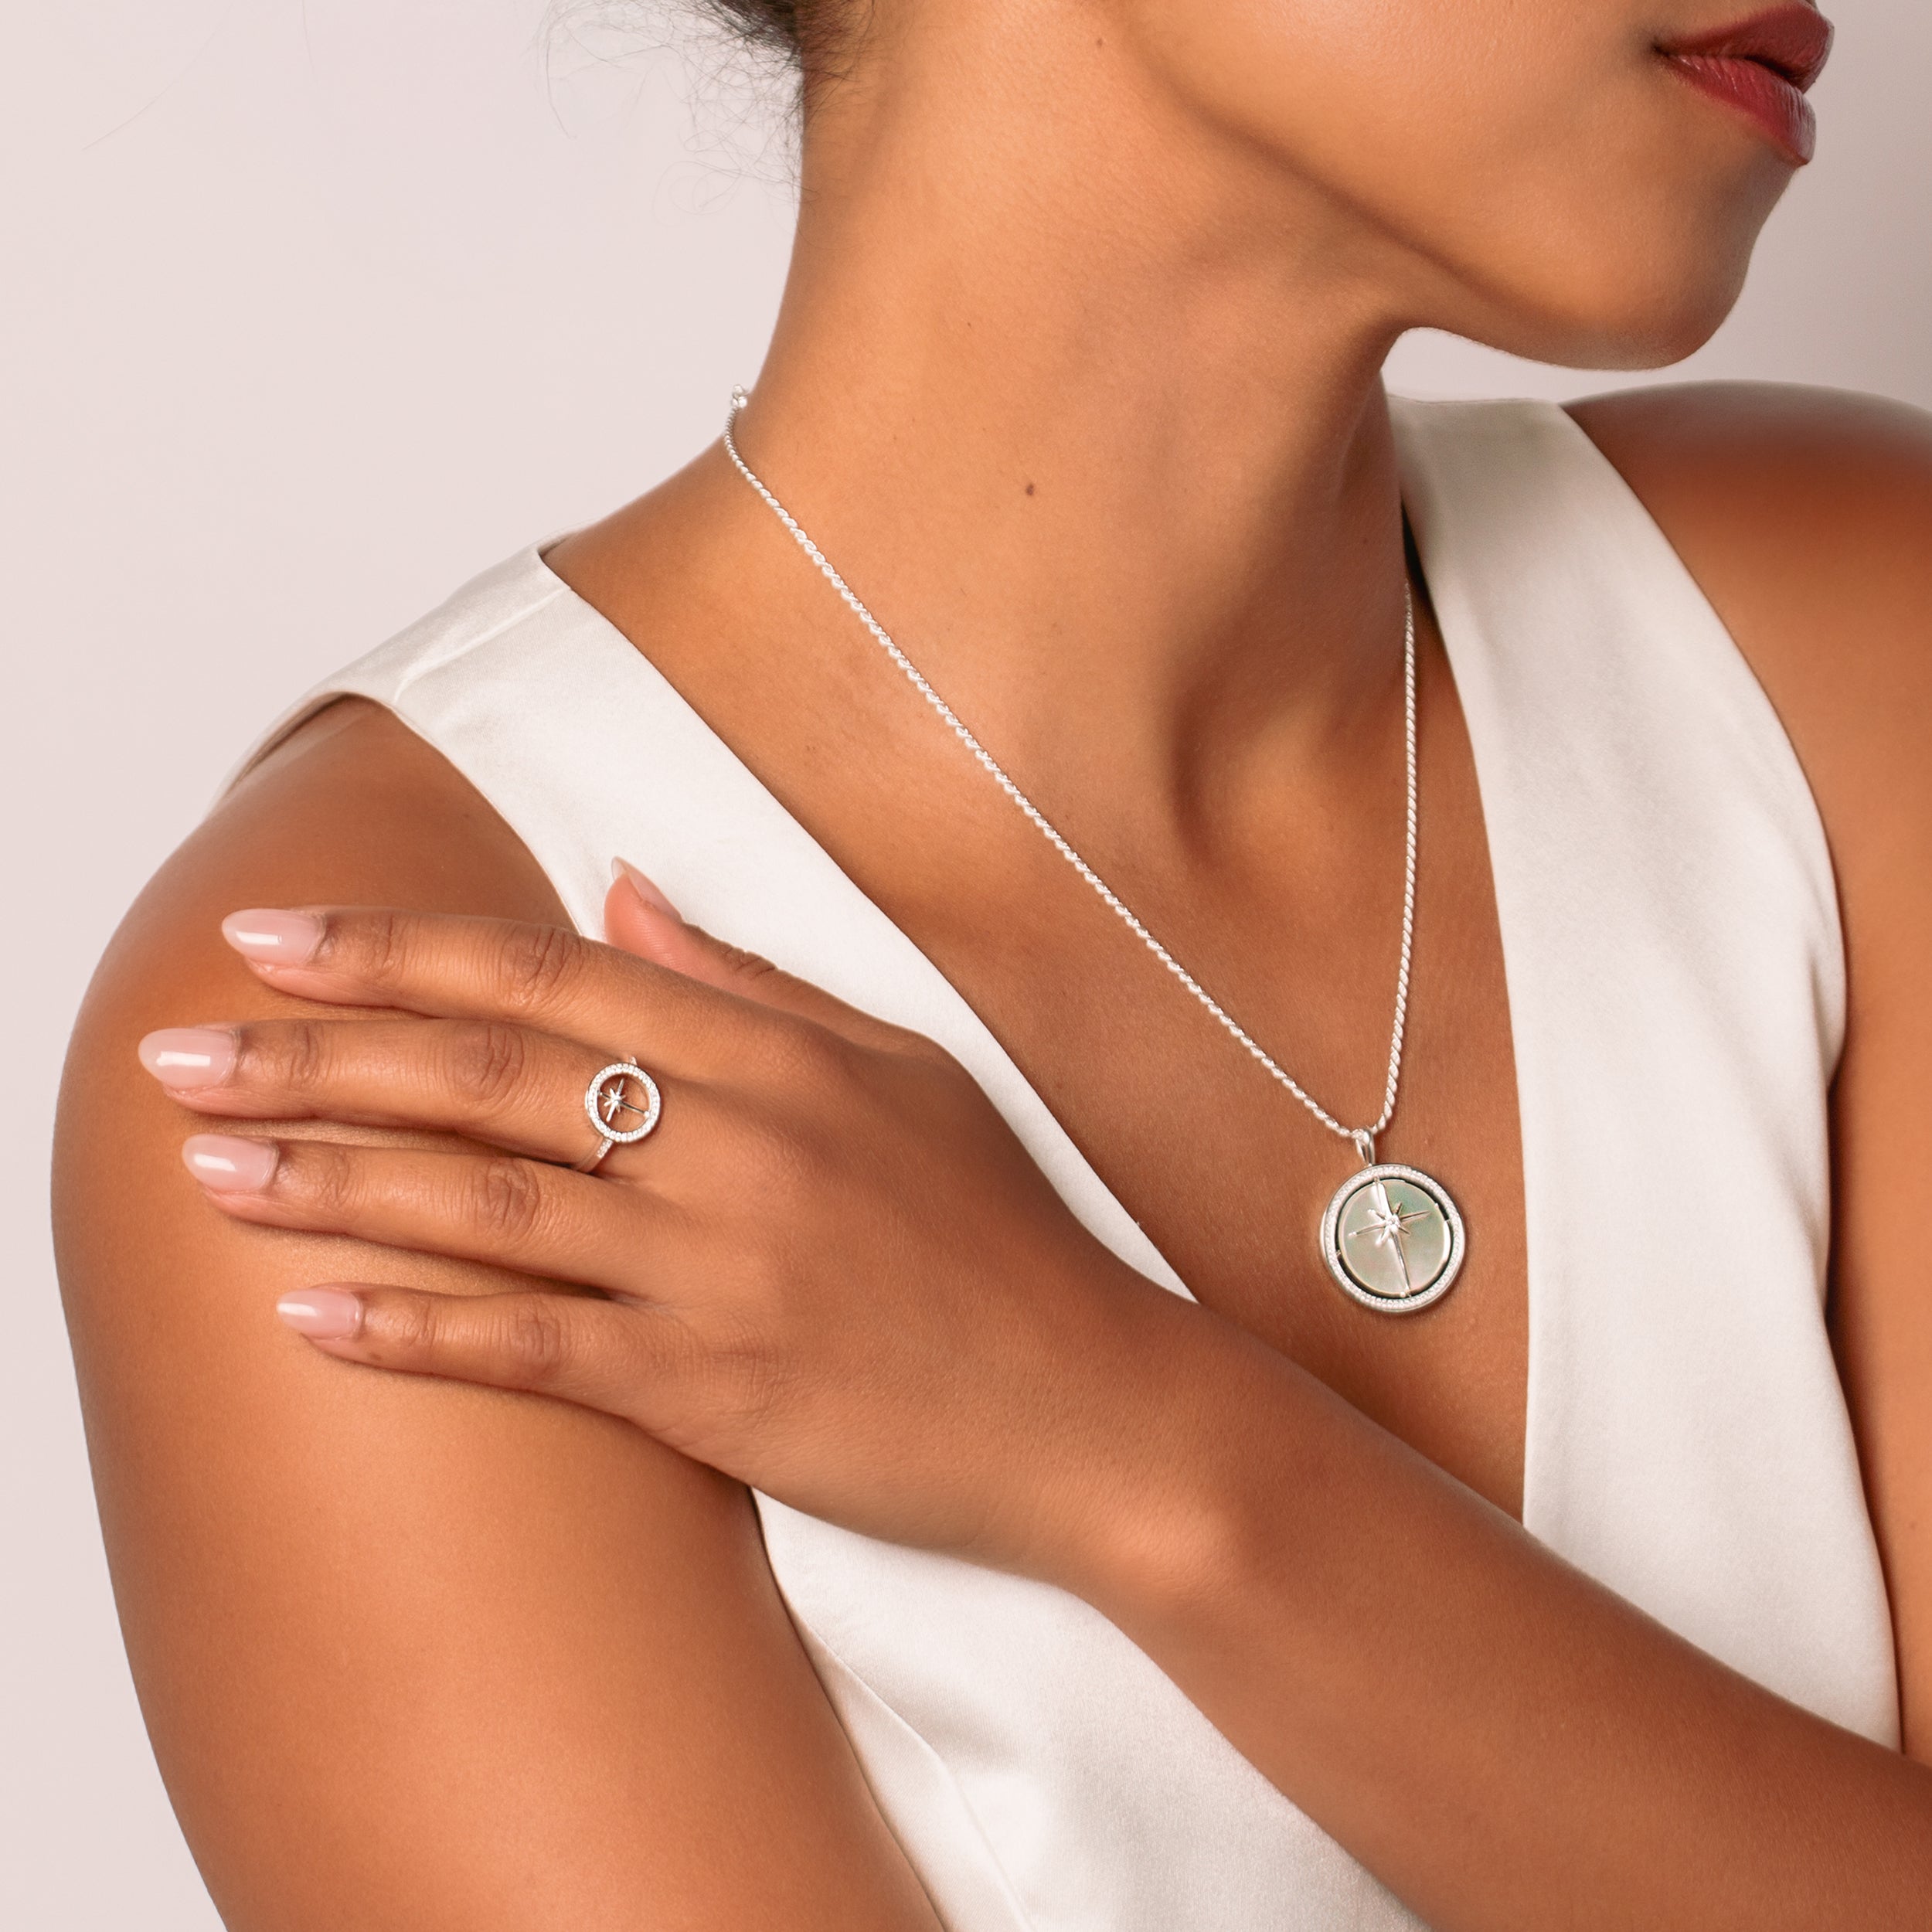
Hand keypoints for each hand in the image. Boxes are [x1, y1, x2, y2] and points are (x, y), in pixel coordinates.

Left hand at [137, 872, 1195, 1585]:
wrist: (1092, 1405)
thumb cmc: (998, 1232)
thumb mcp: (899, 1070)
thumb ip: (753, 985)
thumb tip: (624, 896)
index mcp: (779, 1053)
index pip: (550, 973)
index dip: (400, 948)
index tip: (278, 936)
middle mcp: (740, 1143)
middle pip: (491, 1074)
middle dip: (319, 1054)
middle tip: (178, 1046)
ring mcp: (723, 1267)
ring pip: (491, 1203)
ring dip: (334, 1181)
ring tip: (201, 1170)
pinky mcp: (715, 1390)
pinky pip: (538, 1350)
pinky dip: (417, 1329)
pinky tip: (309, 1314)